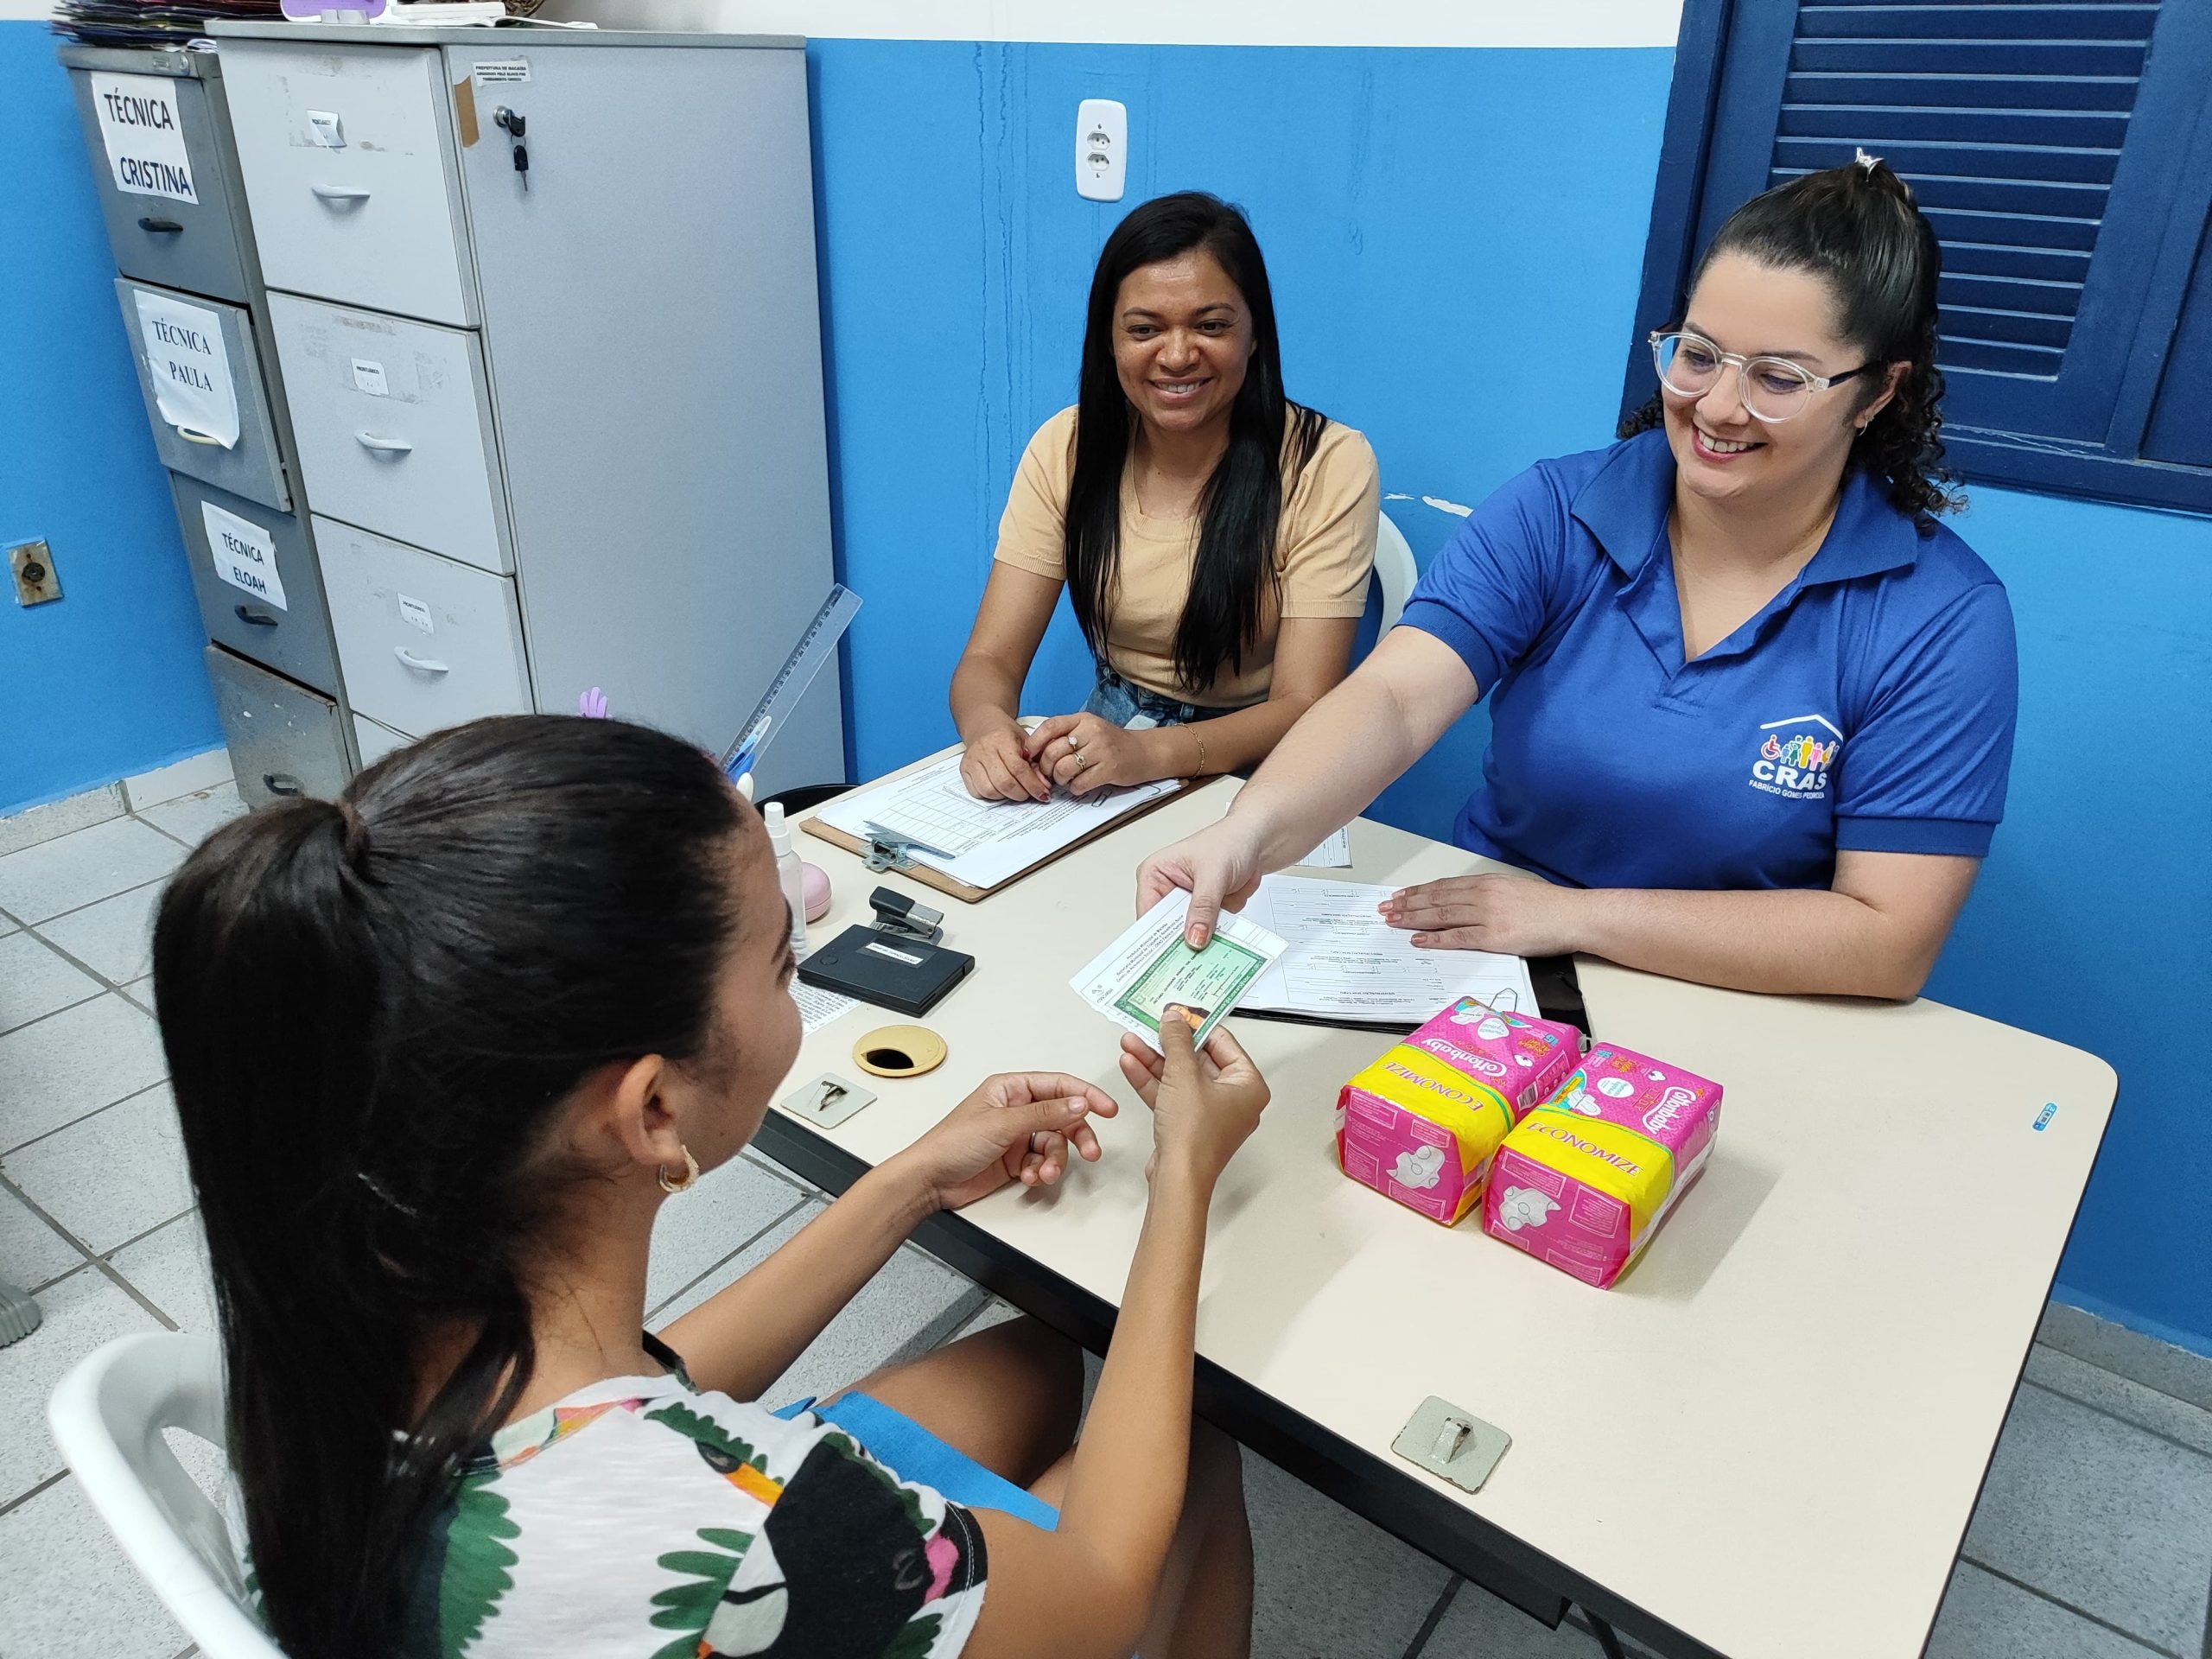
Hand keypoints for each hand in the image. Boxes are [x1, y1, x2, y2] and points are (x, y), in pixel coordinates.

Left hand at [894, 1072, 1118, 1212]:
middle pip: (1062, 1117)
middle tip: (1091, 1152)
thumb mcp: (1002, 1124)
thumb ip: (1045, 1114)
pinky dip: (1040, 1172)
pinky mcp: (1015, 1160)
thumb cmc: (952, 1143)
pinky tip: (1029, 1178)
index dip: (1085, 1095)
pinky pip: (1041, 1162)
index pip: (1058, 1085)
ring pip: (1054, 1144)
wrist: (930, 1181)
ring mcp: (1016, 1135)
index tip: (1107, 1109)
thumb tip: (1079, 1103)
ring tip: (1043, 1174)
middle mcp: (1016, 1109)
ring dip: (1054, 1161)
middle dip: (1076, 1135)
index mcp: (1011, 1088)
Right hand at [960, 722, 1050, 802]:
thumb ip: (1037, 763)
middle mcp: (984, 749)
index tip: (1043, 793)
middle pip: (1004, 783)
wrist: (984, 726)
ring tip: (1016, 791)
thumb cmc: (1007, 735)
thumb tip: (1044, 785)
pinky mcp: (964, 769)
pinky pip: (977, 793)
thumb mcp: (1027, 743)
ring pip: (990, 791)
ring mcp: (972, 760)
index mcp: (1002, 740)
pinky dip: (992, 796)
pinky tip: (1001, 790)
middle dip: (1021, 794)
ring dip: (1006, 797)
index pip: (1018, 769)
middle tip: (1030, 793)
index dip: (1033, 785)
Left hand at [1024, 713, 1151, 797]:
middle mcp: (1092, 732)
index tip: (1029, 755)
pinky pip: (1080, 783)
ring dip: (1060, 779)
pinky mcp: (1109, 769)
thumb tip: (1034, 752)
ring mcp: (1102, 750)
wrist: (1145, 752)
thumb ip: (1065, 736)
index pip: (1051, 726)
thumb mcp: (1089, 731)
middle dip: (1046, 767)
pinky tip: (1079, 785)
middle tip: (1050, 773)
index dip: (1035, 742)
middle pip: (1053, 751)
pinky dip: (1075, 788)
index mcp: (1084, 719)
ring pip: (1064, 768)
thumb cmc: (1112, 744)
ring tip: (1066, 780)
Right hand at [1116, 1014, 1269, 1187]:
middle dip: (1168, 1044)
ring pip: (1181, 1078)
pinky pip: (1172, 1095)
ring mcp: (1211, 1113)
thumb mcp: (1183, 1076)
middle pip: (1199, 1060)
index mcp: (1248, 1085)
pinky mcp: (1189, 1125)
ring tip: (1130, 1042)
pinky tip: (1131, 1064)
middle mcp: (1234, 1099)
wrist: (1178, 1178)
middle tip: (1150, 1026)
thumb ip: (1177, 1042)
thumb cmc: (1194, 1134)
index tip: (1176, 1013)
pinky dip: (1153, 1081)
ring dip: (1154, 1060)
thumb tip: (1174, 1018)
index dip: (1196, 1026)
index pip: (1223, 1043)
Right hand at [1136, 819, 1265, 949]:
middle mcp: (1166, 892)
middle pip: (1165, 930)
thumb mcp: (1213, 873)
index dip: (1155, 938)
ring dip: (1202, 940)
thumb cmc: (1229, 842)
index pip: (1148, 915)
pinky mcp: (1204, 914)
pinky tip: (1223, 935)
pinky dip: (1217, 936)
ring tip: (1210, 945)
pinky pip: (1207, 935)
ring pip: (1187, 936)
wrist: (1256, 842)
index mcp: (1155, 875)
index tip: (1165, 958)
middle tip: (1190, 957)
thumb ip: (1203, 906)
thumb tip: (1194, 936)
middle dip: (1181, 942)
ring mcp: (1186, 905)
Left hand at [1378, 874, 1587, 955]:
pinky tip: (1419, 940)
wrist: (1572, 916)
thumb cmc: (1548, 906)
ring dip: (1414, 919)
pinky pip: (1457, 938)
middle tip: (1386, 909)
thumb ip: (1488, 895)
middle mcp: (1483, 895)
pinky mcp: (1494, 937)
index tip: (1400, 896)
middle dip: (1408, 904)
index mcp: (1487, 883)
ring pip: (1441, 915)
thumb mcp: (1513, 890)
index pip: (1443, 886)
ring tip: (1394, 922)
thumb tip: (1465, 903)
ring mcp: (1487, 915)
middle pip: (1436, 899)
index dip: (1418, 892)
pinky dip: (1435, 939)